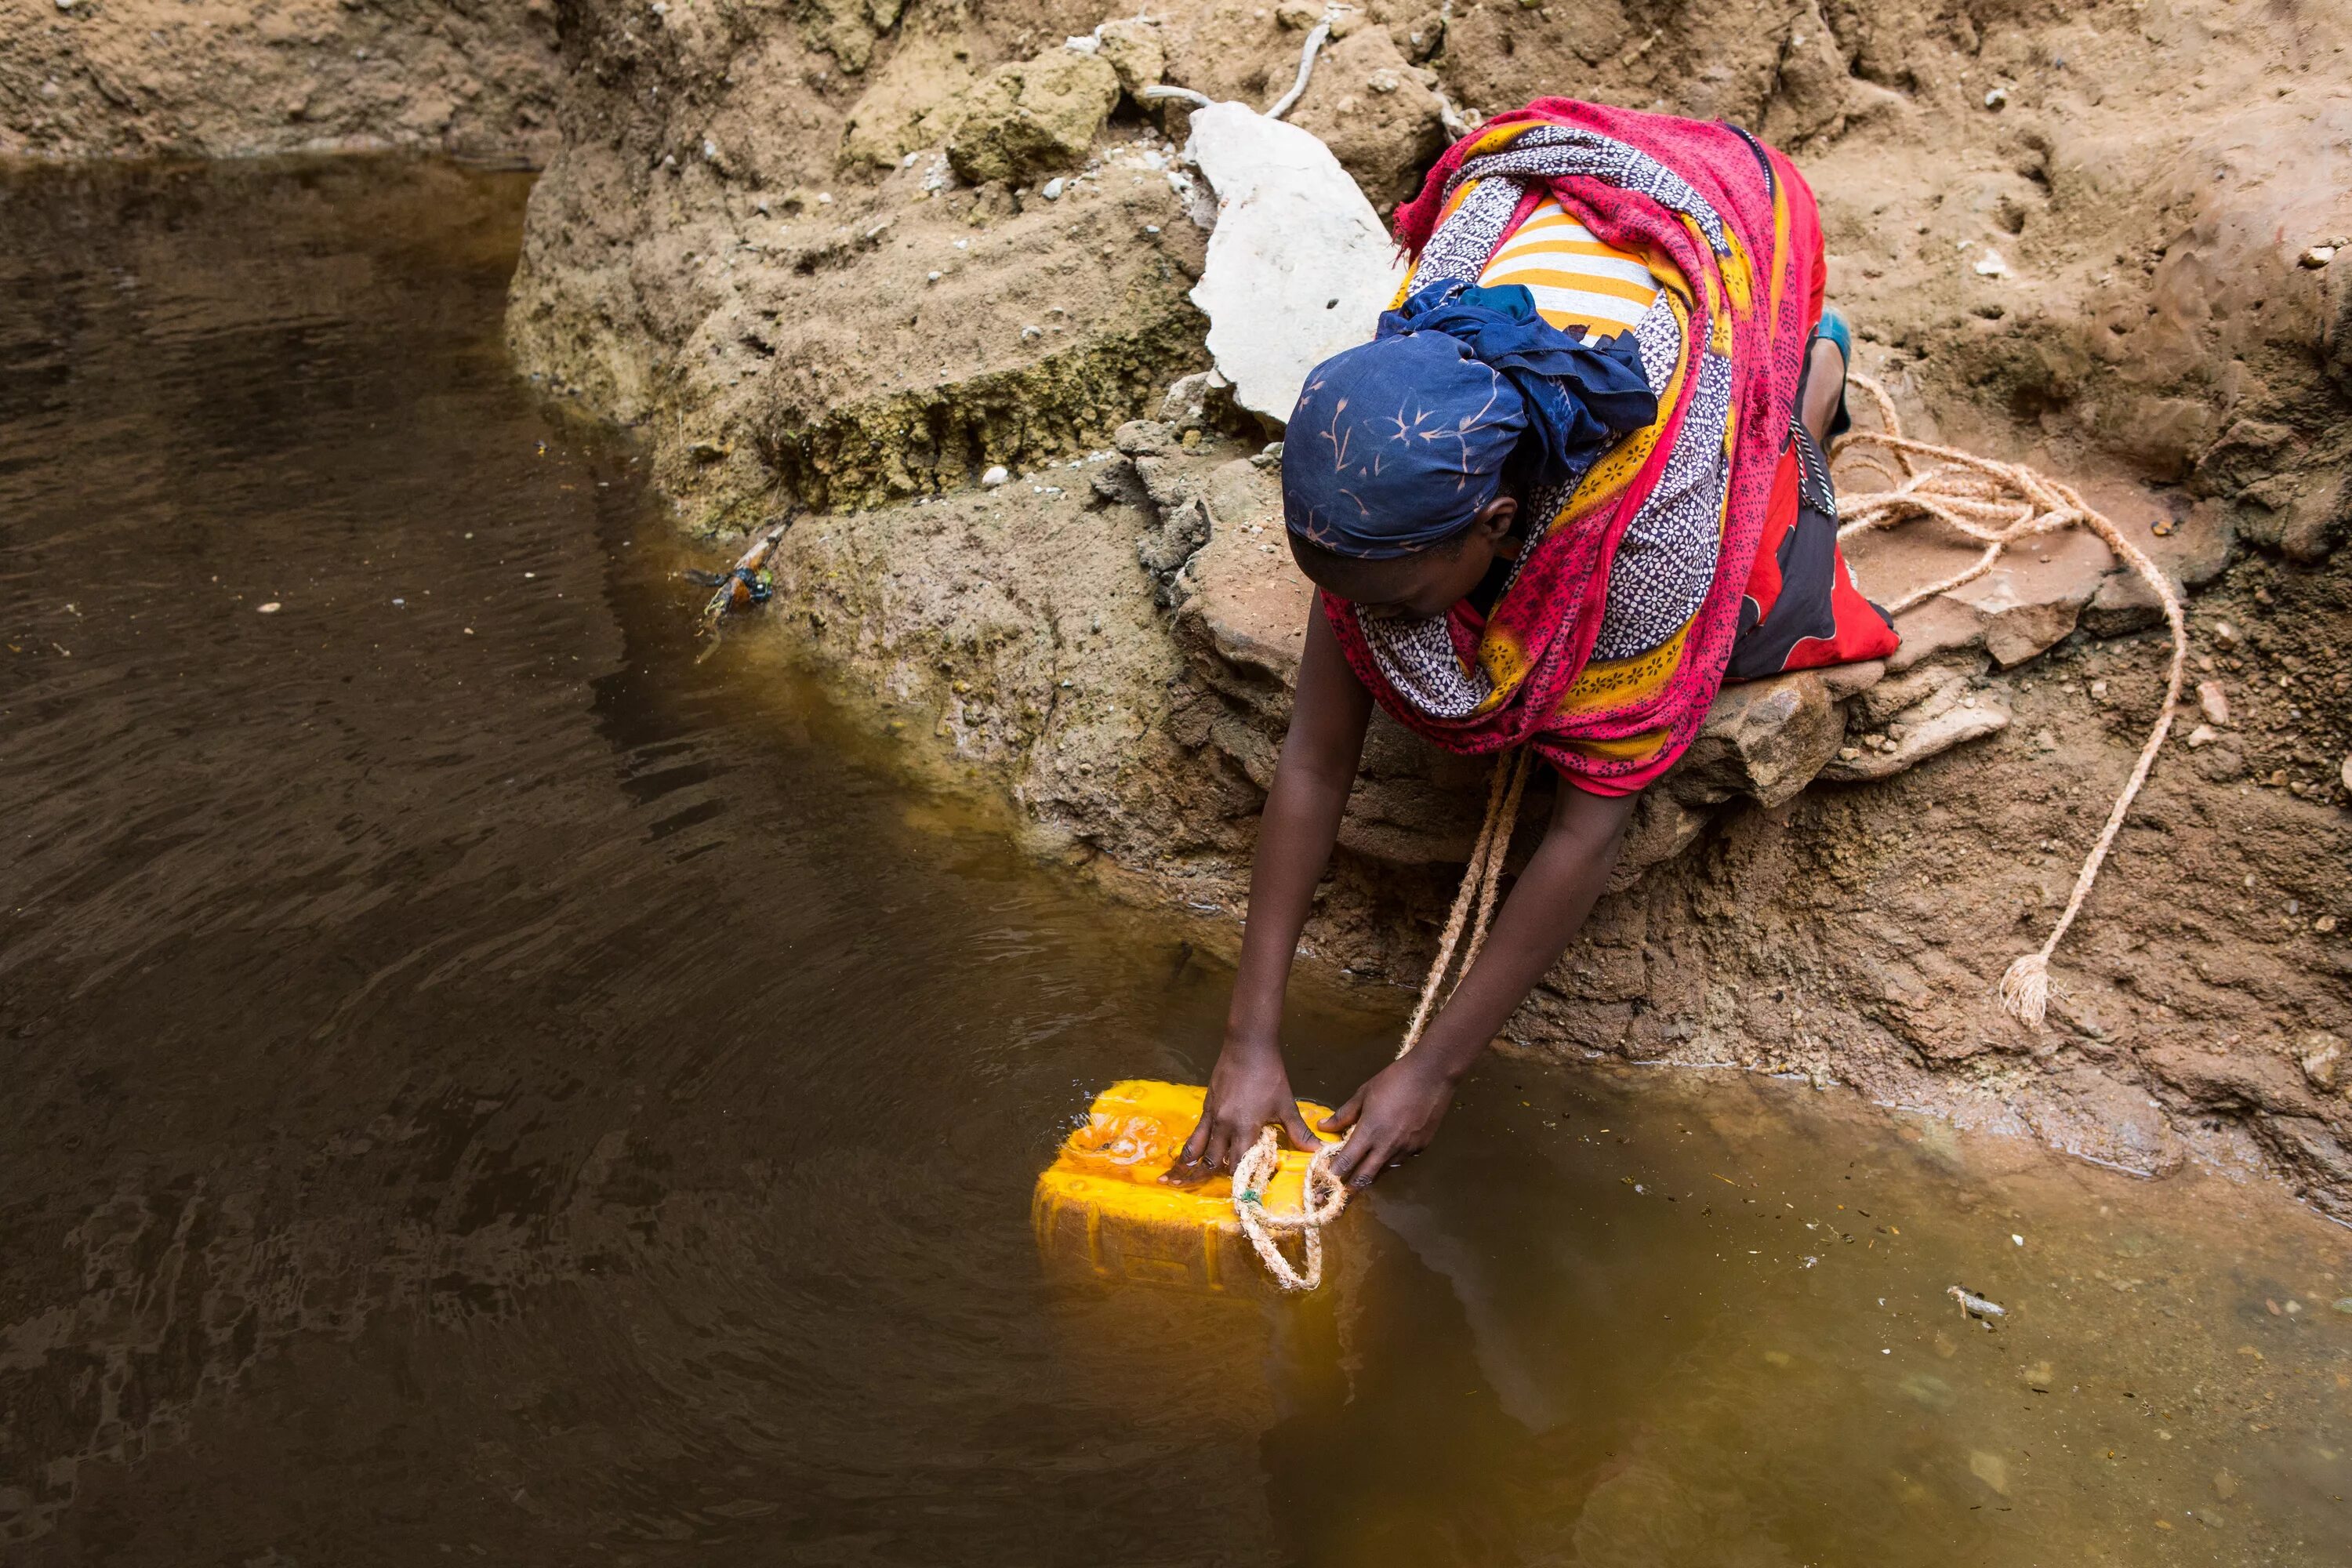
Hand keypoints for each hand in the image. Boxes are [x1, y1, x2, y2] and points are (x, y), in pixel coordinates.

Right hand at [1162, 1043, 1317, 1183]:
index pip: (1239, 1164)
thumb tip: (1317, 1151)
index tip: (1246, 1194)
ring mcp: (1212, 1116)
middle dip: (1218, 1176)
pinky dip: (1192, 1146)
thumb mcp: (1286, 1105)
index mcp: (1244, 1128)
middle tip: (1224, 1187)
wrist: (1248, 1046)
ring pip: (1199, 1148)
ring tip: (1184, 1180)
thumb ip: (1299, 1132)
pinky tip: (1188, 1155)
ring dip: (1196, 1165)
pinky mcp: (1206, 1106)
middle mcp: (1224, 1126)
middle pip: (1216, 1161)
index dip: (1242, 1181)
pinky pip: (1196, 1132)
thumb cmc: (1269, 1075)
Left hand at [1319, 1057, 1455, 1187]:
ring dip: (1370, 1175)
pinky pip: (1400, 1161)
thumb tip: (1324, 1126)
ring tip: (1359, 1177)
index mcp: (1370, 1131)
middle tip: (1338, 1199)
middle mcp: (1387, 1146)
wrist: (1432, 1075)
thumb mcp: (1364, 1094)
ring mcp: (1405, 1149)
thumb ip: (1344, 1114)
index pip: (1347, 1161)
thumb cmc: (1395, 1079)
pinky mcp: (1420, 1148)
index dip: (1334, 1174)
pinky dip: (1389, 1162)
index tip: (1325, 1182)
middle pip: (1365, 1177)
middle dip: (1349, 1191)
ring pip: (1383, 1172)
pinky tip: (1385, 1155)